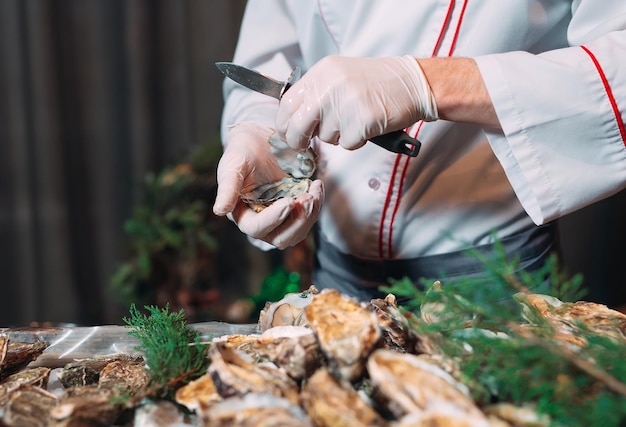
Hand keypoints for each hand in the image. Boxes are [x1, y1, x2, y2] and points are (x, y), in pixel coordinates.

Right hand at [213, 122, 323, 248]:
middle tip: (308, 198)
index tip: (289, 201)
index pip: (255, 228)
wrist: (261, 141)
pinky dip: (316, 206)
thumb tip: (219, 211)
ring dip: (310, 216)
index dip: (273, 219)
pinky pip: (308, 219)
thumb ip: (227, 187)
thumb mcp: (232, 164)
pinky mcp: (295, 212)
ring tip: (315, 190)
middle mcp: (260, 222)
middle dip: (297, 221)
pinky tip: (317, 187)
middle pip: (280, 238)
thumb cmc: (242, 152)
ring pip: (297, 233)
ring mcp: (280, 219)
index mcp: (241, 214)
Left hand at [275, 55, 437, 150]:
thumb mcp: (340, 76)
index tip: (288, 133)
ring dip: (339, 136)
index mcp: (321, 73)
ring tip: (357, 118)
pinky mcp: (361, 121)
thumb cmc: (379, 83)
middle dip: (298, 140)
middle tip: (305, 144)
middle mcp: (329, 86)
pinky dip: (357, 140)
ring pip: (326, 138)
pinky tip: (368, 125)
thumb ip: (317, 93)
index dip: (284, 124)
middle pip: (298, 126)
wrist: (413, 83)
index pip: (287, 103)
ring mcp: (345, 104)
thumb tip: (294, 121)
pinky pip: (347, 144)